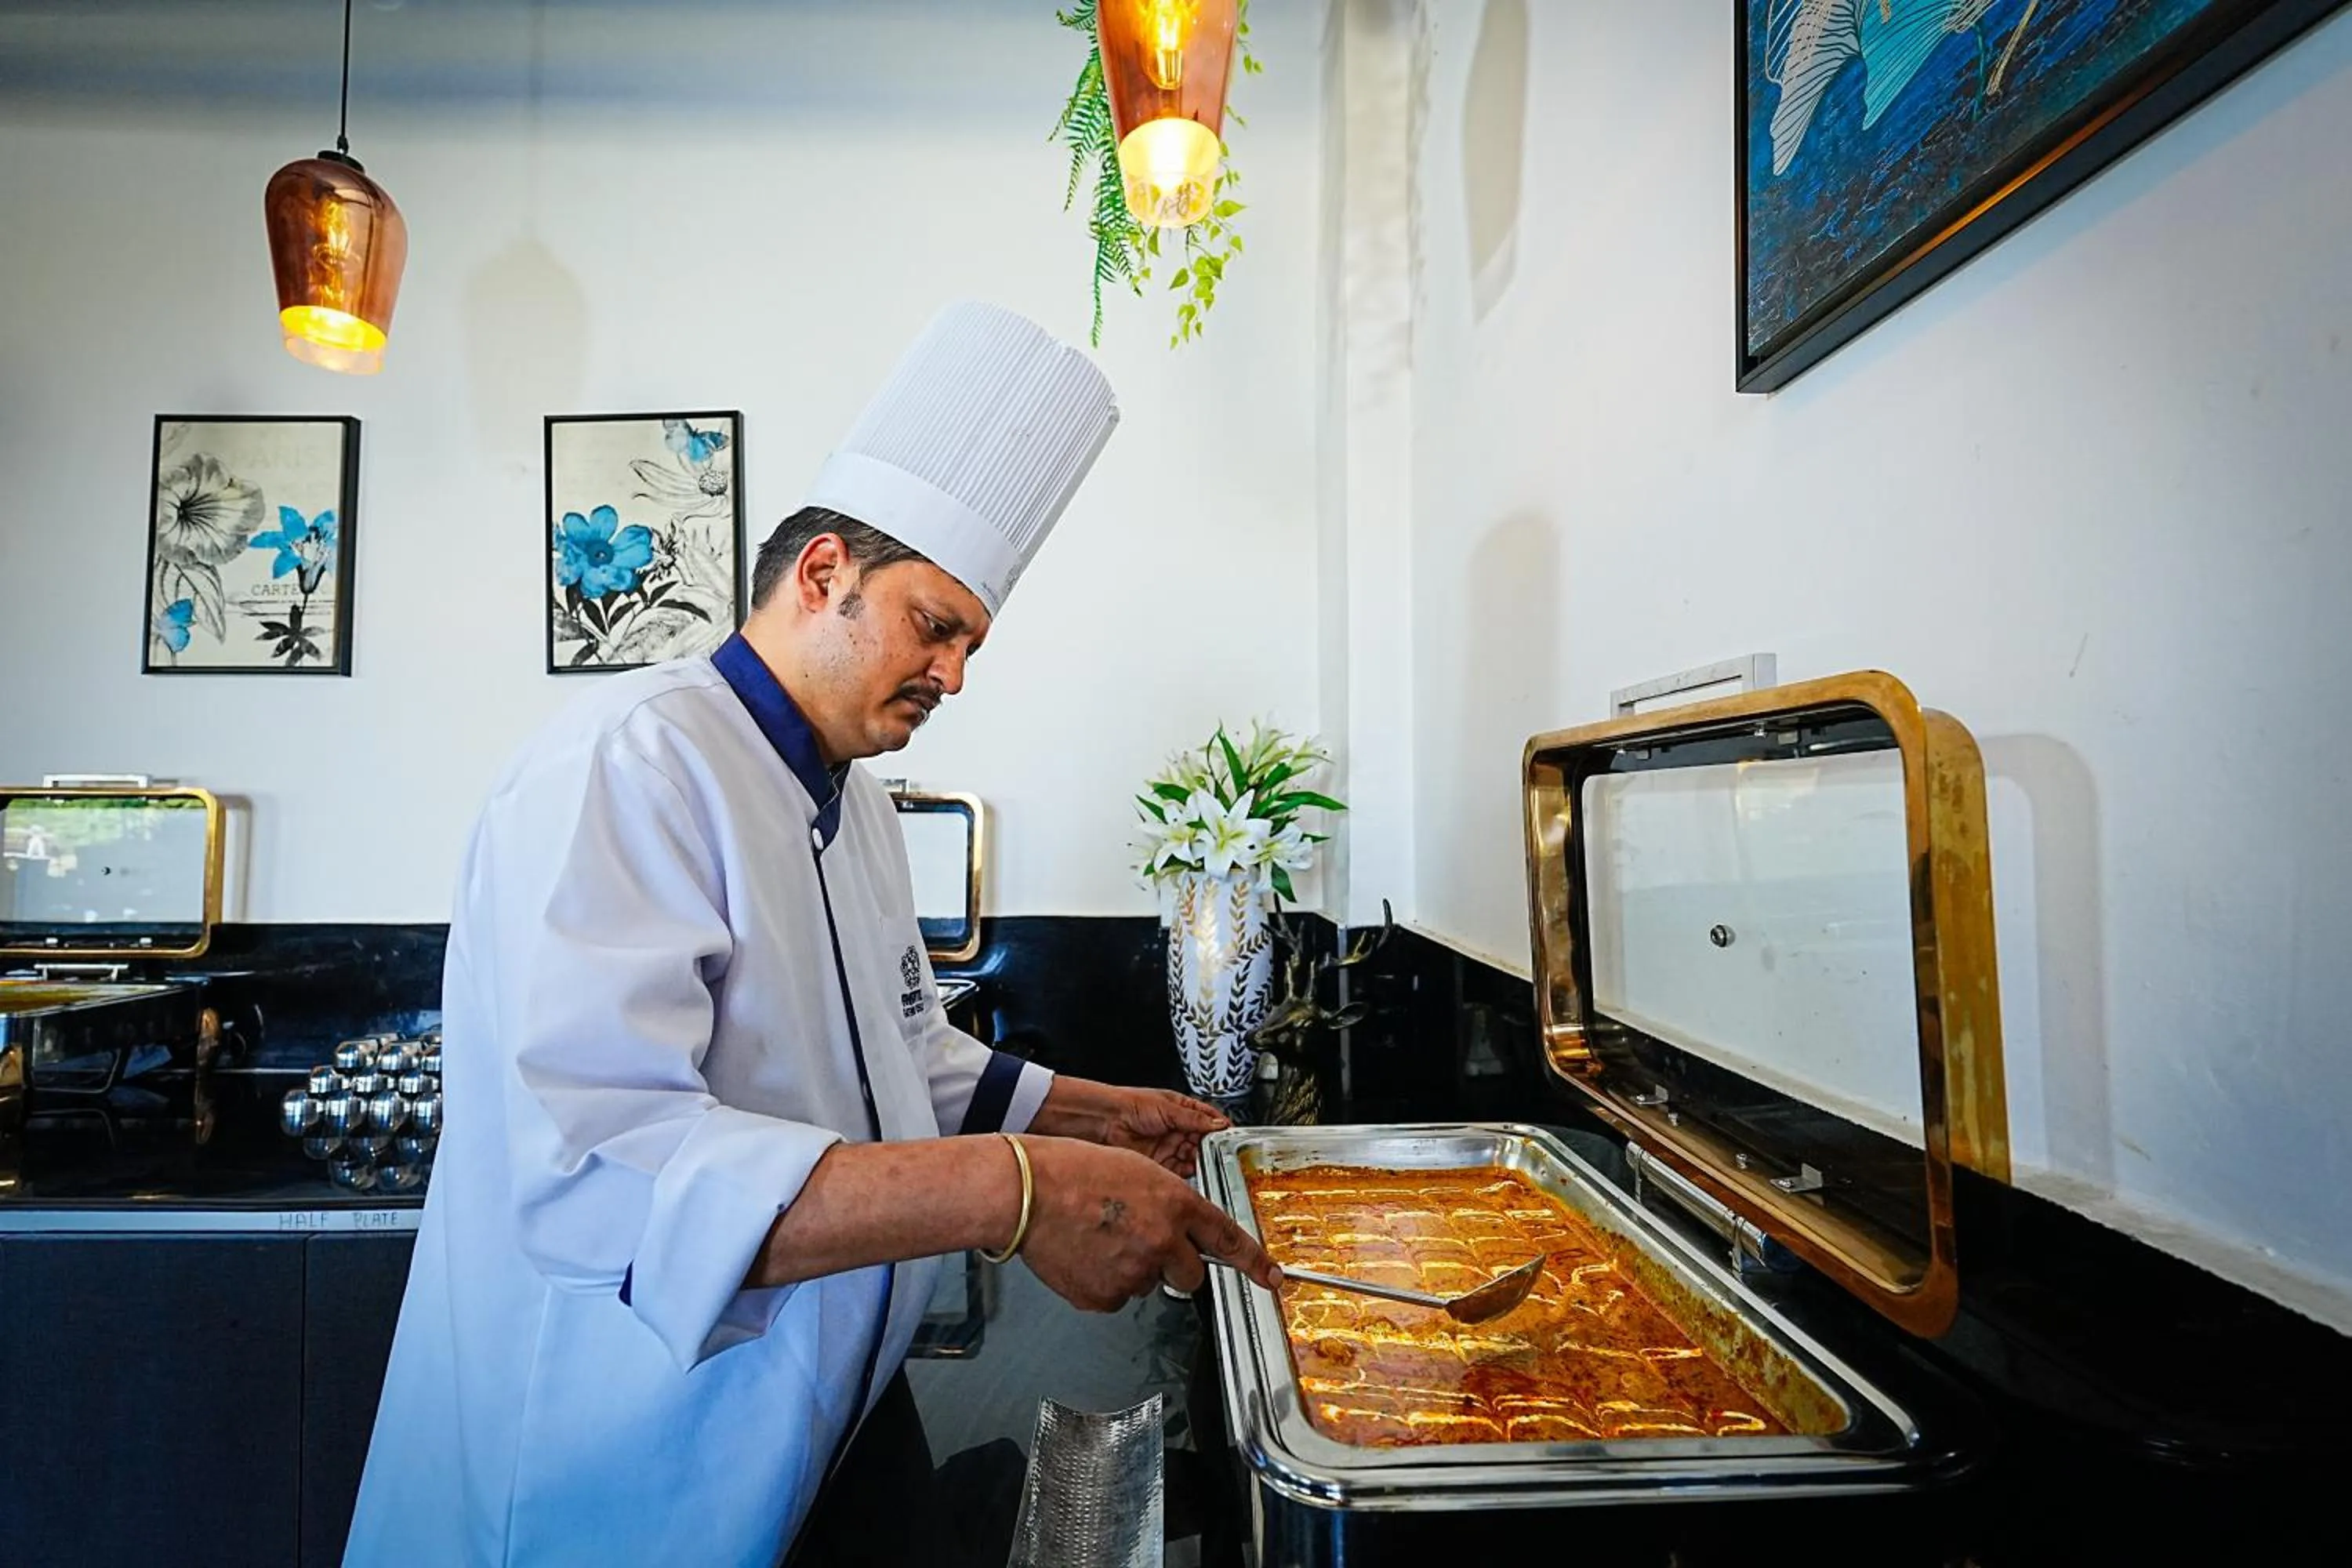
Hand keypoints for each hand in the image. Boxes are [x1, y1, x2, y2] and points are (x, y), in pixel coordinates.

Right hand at [1014, 1136, 1281, 1311]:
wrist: (1023, 1193)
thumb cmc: (1070, 1170)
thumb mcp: (1135, 1169)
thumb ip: (1165, 1203)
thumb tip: (1172, 1229)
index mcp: (1174, 1202)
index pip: (1227, 1238)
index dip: (1253, 1262)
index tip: (1271, 1278)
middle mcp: (1162, 1241)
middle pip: (1190, 1274)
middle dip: (1174, 1264)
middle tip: (1141, 1242)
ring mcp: (1134, 1273)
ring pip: (1148, 1283)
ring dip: (1133, 1269)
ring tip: (1098, 1238)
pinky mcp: (1105, 1297)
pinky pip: (1116, 1297)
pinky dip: (1104, 1283)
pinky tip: (1084, 1256)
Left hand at [1031, 1078, 1231, 1177]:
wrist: (1103, 1121)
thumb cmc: (1130, 1104)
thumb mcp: (1167, 1107)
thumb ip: (1194, 1119)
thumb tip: (1219, 1123)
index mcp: (1182, 1112)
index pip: (1209, 1121)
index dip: (1222, 1130)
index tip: (1235, 1139)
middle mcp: (1177, 1131)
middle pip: (1204, 1144)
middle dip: (1214, 1151)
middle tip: (1225, 1158)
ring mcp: (1168, 1148)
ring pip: (1194, 1159)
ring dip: (1202, 1164)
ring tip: (1212, 1167)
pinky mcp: (1159, 1165)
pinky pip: (1179, 1173)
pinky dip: (1188, 1176)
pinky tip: (1195, 1176)